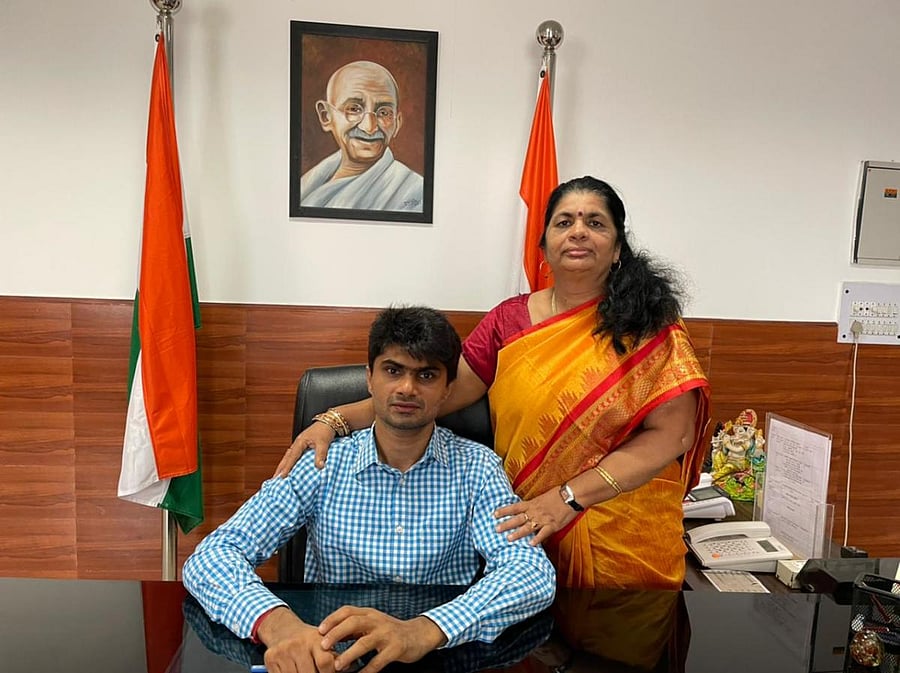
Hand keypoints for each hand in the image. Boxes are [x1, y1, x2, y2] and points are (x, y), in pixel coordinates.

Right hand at [257, 607, 336, 672]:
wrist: (282, 629)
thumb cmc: (306, 639)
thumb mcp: (322, 641)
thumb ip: (334, 656)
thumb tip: (346, 667)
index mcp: (314, 639)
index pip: (325, 662)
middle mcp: (297, 644)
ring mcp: (282, 652)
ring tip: (307, 671)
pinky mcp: (270, 660)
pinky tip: (295, 671)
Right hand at [274, 421, 334, 476]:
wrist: (328, 422)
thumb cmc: (324, 430)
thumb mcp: (323, 443)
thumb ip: (320, 455)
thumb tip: (319, 466)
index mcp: (300, 442)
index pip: (292, 457)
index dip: (287, 467)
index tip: (282, 476)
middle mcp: (297, 443)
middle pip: (286, 457)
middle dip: (280, 468)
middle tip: (274, 479)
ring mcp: (299, 444)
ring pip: (288, 456)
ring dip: (283, 465)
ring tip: (278, 475)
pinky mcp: (302, 445)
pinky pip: (293, 455)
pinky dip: (289, 462)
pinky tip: (289, 467)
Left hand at [318, 606, 446, 671]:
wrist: (418, 634)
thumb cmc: (391, 630)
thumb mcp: (373, 624)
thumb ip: (354, 628)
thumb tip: (330, 634)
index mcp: (370, 613)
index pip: (347, 611)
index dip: (332, 619)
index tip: (319, 630)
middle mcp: (377, 621)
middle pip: (353, 622)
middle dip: (336, 633)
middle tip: (324, 646)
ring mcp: (387, 634)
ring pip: (364, 642)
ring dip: (349, 654)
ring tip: (337, 665)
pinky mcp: (395, 649)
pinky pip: (378, 661)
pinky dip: (367, 670)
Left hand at [494, 487, 576, 545]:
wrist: (571, 495)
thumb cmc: (559, 494)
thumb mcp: (543, 497)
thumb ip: (535, 504)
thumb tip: (528, 508)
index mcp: (533, 503)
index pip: (515, 507)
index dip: (504, 510)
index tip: (494, 514)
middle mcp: (536, 511)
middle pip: (518, 518)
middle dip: (506, 524)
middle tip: (496, 529)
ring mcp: (544, 519)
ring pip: (528, 527)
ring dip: (518, 533)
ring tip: (508, 539)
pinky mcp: (553, 525)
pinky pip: (543, 534)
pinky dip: (537, 539)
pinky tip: (531, 544)